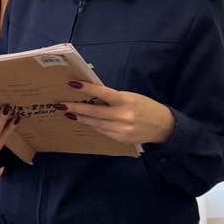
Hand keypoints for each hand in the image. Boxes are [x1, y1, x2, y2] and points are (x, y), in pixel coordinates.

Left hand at [61, 81, 175, 146]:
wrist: (162, 126)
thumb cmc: (144, 106)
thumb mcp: (131, 97)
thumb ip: (113, 98)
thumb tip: (92, 96)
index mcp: (126, 101)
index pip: (103, 93)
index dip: (87, 88)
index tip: (72, 84)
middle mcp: (123, 116)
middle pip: (94, 112)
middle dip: (76, 107)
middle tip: (62, 104)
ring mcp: (122, 129)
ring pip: (96, 123)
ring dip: (81, 118)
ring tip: (69, 113)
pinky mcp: (121, 139)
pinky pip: (103, 131)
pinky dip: (93, 125)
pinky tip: (85, 121)